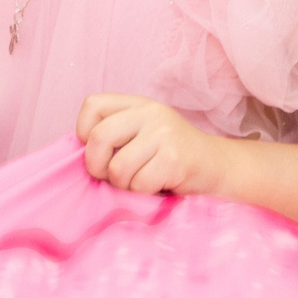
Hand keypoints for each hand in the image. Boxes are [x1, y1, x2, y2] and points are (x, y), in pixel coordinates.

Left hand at [78, 94, 224, 195]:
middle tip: (110, 176)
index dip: (85, 133)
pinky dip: (144, 193)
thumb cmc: (172, 158)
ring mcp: (164, 134)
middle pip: (99, 137)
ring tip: (141, 181)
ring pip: (117, 168)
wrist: (218, 168)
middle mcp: (151, 113)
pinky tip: (159, 186)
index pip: (92, 105)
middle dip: (97, 166)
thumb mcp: (144, 134)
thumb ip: (116, 135)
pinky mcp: (175, 159)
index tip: (100, 151)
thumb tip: (78, 153)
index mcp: (138, 104)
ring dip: (124, 185)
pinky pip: (139, 184)